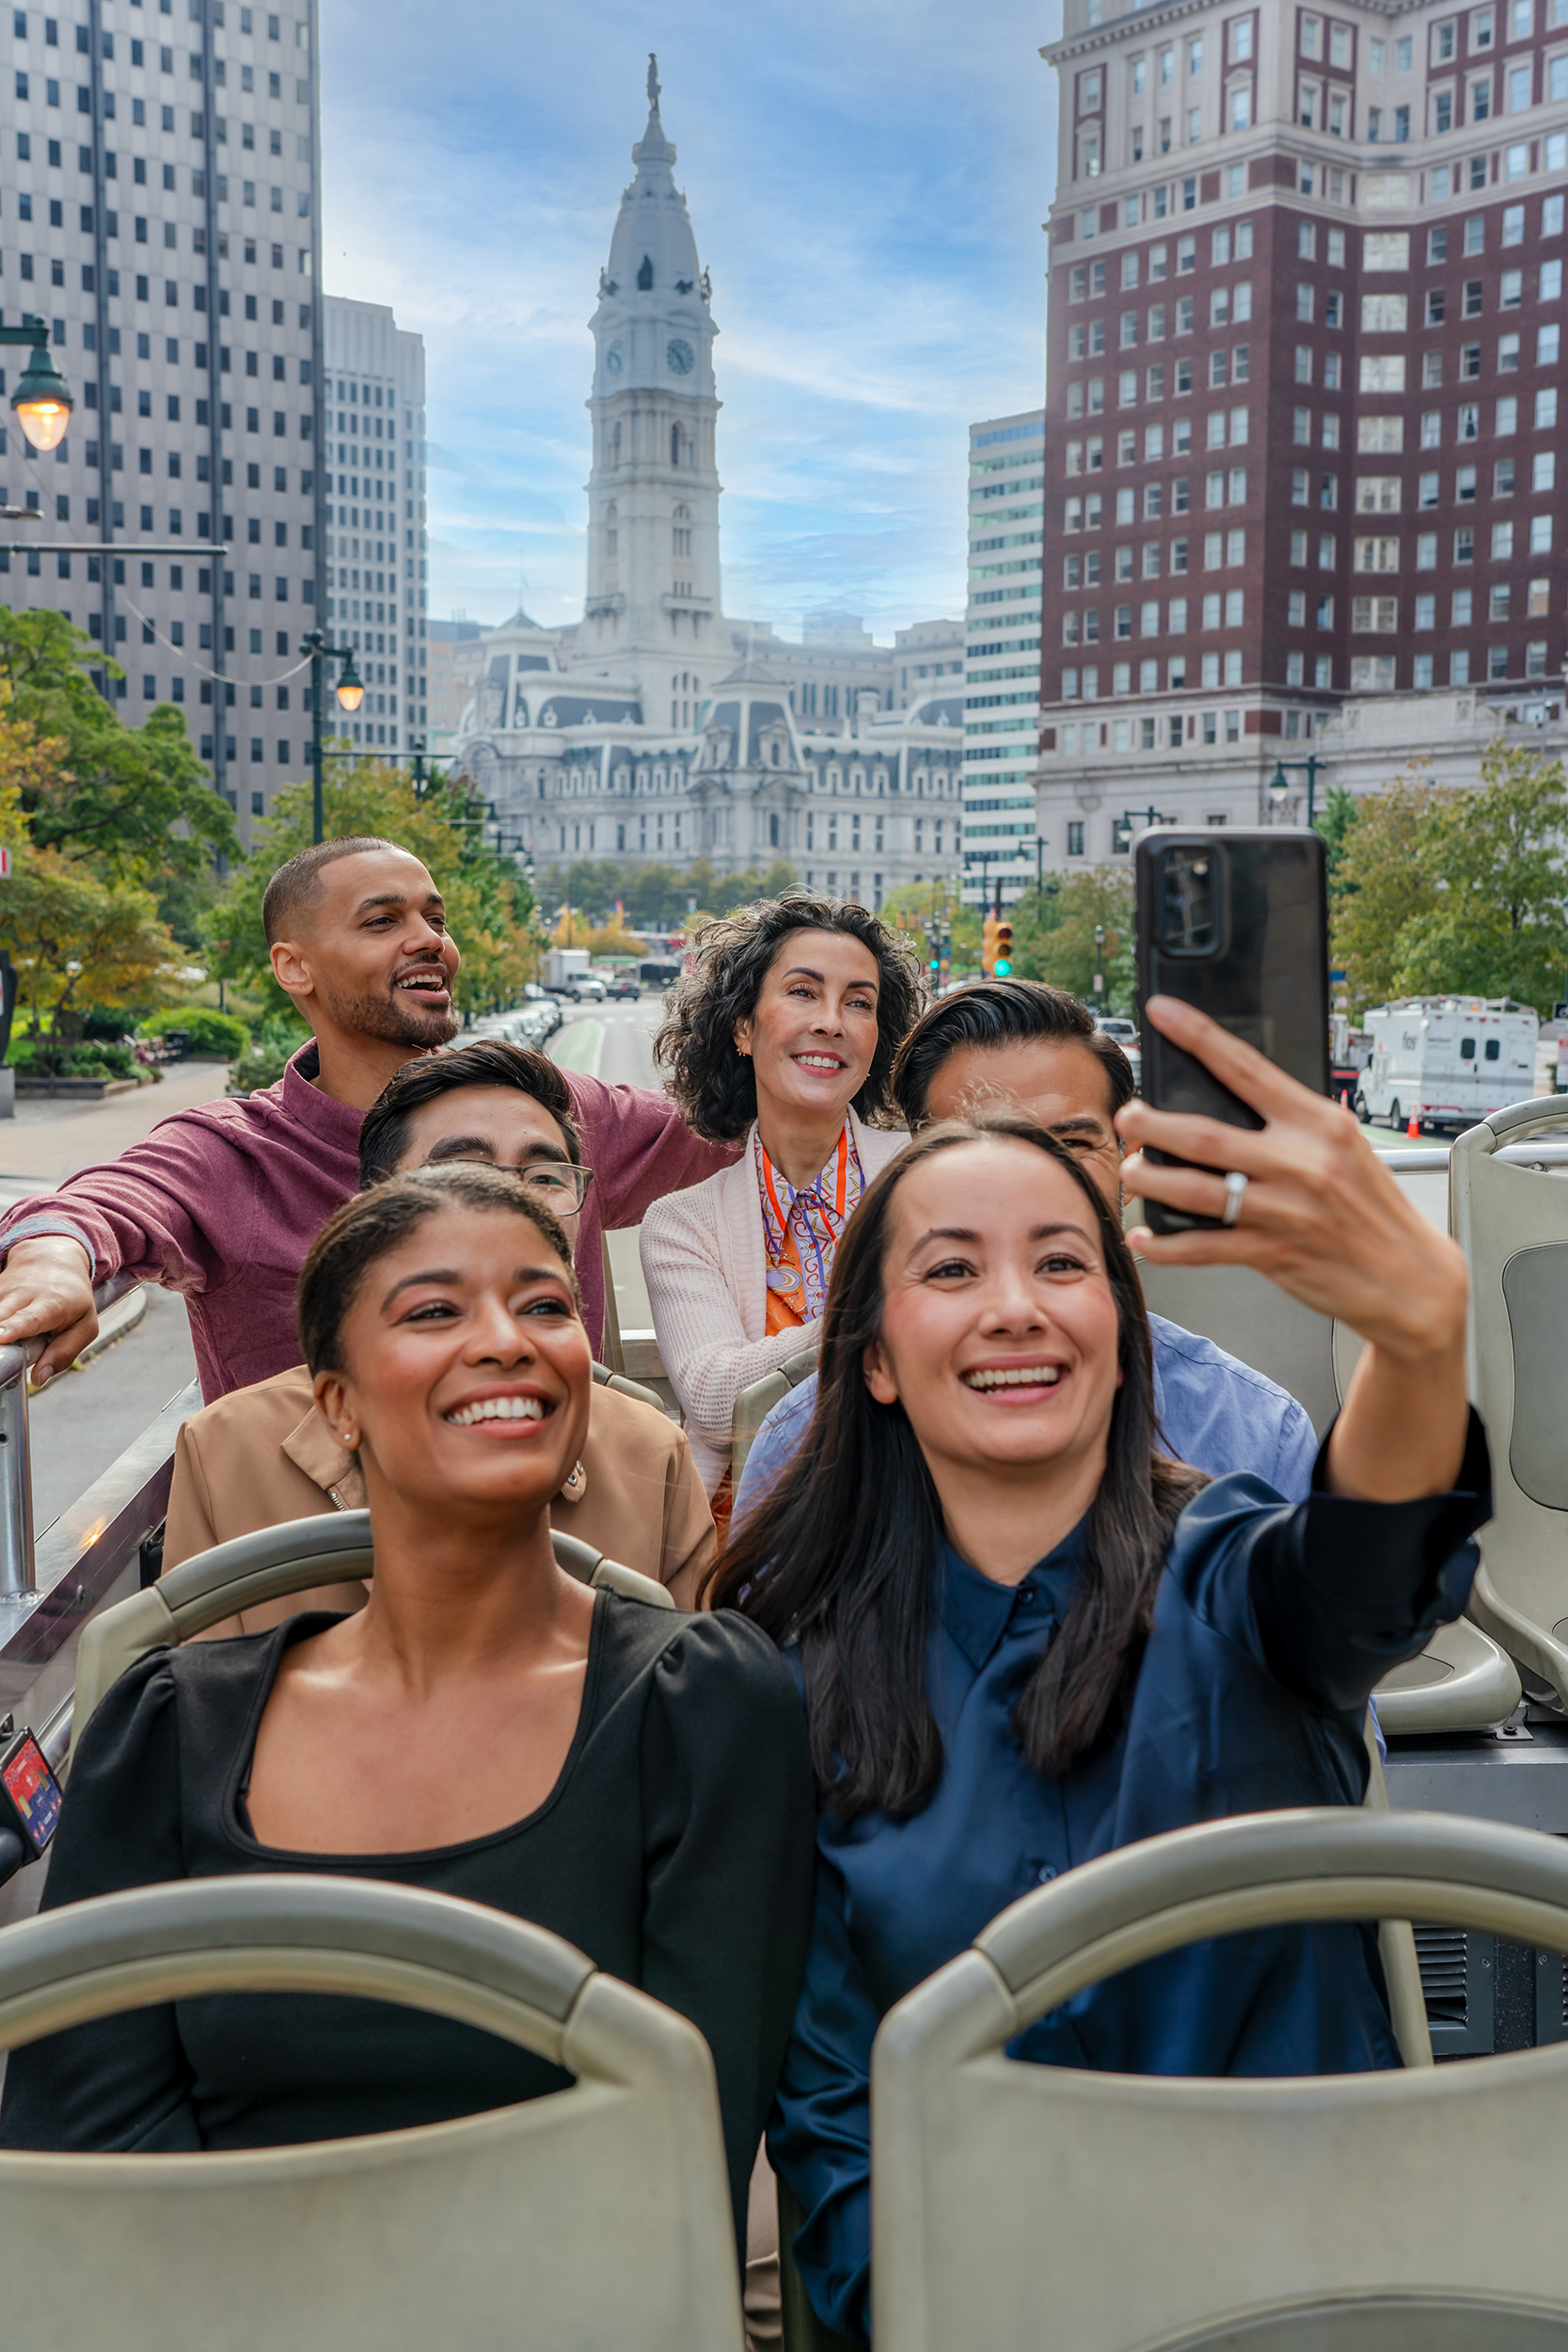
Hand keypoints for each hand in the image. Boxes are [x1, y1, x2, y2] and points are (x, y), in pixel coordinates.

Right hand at [0, 1237, 97, 1385]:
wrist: (52, 1257)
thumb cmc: (73, 1297)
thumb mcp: (85, 1325)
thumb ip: (65, 1353)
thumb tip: (40, 1379)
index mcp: (51, 1305)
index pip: (29, 1319)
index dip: (13, 1328)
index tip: (1, 1336)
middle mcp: (23, 1295)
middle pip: (1, 1316)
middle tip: (3, 1340)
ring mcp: (3, 1291)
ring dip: (0, 1331)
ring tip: (9, 1336)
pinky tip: (6, 1330)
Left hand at [1118, 996, 1466, 1362]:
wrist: (1411, 1275)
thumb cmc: (1373, 1208)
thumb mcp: (1344, 1149)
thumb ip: (1292, 1127)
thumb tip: (1231, 1105)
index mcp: (1317, 1123)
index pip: (1248, 1068)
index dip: (1198, 1037)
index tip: (1162, 1013)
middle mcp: (1300, 1162)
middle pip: (1205, 1134)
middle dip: (1153, 1125)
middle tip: (1128, 1118)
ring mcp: (1285, 1209)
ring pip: (1196, 1190)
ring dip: (1152, 1181)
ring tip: (1133, 1172)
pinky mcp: (1276, 1252)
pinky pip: (1206, 1246)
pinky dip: (1168, 1245)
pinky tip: (1146, 1238)